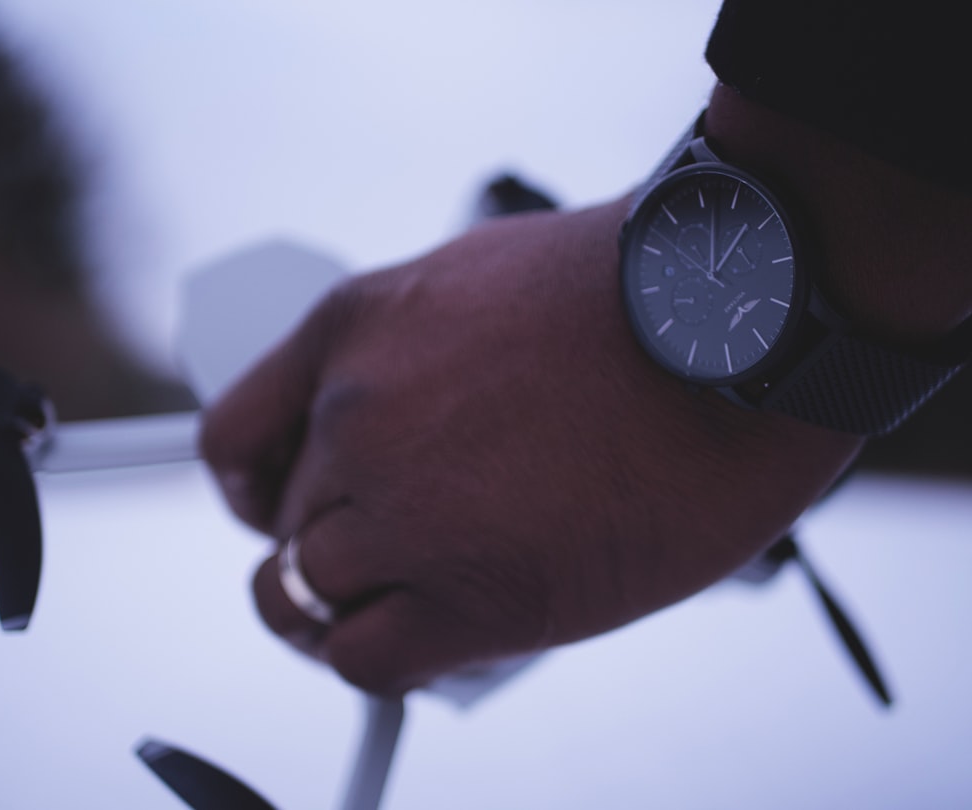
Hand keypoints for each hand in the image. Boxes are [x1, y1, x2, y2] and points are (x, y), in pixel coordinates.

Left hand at [200, 200, 859, 695]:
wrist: (739, 329)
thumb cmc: (634, 301)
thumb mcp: (477, 287)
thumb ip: (409, 360)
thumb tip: (397, 431)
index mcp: (350, 333)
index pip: (232, 437)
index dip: (250, 489)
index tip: (275, 512)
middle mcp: (354, 418)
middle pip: (287, 524)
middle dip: (334, 544)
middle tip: (402, 556)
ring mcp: (400, 511)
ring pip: (307, 595)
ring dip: (346, 610)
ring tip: (410, 606)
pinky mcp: (467, 599)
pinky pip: (362, 658)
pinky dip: (377, 659)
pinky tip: (427, 643)